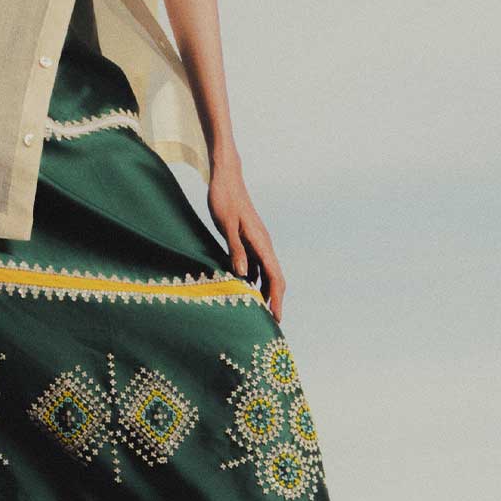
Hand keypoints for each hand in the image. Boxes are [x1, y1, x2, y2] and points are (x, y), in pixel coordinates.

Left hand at [207, 158, 285, 321]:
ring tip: (257, 311)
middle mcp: (263, 244)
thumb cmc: (224, 198)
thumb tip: (244, 275)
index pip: (275, 277)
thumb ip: (235, 249)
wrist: (225, 177)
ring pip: (266, 273)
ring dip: (264, 292)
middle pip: (275, 278)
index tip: (275, 319)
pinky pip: (256, 265)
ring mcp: (257, 242)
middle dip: (274, 300)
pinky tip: (245, 289)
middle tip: (269, 322)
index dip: (276, 299)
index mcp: (261, 242)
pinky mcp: (248, 239)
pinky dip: (254, 280)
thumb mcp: (226, 225)